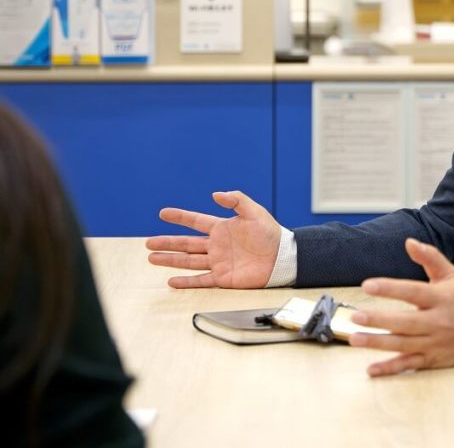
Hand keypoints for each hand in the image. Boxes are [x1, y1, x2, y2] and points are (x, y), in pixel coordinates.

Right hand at [146, 190, 281, 288]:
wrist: (283, 257)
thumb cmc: (272, 234)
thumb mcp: (255, 212)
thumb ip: (236, 200)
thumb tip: (215, 194)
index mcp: (222, 228)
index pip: (195, 221)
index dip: (180, 217)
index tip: (163, 213)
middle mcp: (217, 245)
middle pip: (186, 243)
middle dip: (167, 242)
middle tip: (148, 243)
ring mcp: (219, 262)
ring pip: (188, 261)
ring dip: (170, 260)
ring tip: (152, 258)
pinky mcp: (224, 278)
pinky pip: (201, 280)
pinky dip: (186, 282)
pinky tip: (171, 281)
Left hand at [348, 238, 453, 376]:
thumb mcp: (450, 275)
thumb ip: (430, 257)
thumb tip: (409, 242)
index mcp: (441, 299)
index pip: (413, 292)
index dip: (390, 288)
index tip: (367, 285)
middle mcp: (438, 322)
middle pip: (406, 322)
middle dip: (379, 320)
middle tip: (356, 316)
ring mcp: (434, 343)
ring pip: (403, 345)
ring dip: (378, 343)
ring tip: (355, 338)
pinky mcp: (431, 360)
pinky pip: (408, 365)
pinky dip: (390, 369)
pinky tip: (371, 369)